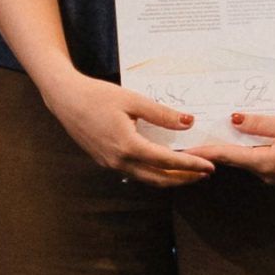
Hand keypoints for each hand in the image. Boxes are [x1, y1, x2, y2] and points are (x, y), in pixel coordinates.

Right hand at [46, 68, 213, 183]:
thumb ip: (162, 114)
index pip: (166, 161)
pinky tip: (162, 167)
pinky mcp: (105, 161)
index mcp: (128, 146)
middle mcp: (119, 161)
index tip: (208, 167)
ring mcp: (110, 163)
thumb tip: (189, 122)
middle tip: (204, 175)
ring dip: (169, 178)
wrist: (65, 99)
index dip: (190, 165)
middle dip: (184, 178)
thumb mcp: (133, 100)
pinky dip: (153, 173)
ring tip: (189, 174)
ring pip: (146, 179)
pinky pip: (134, 173)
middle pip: (158, 178)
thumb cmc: (97, 96)